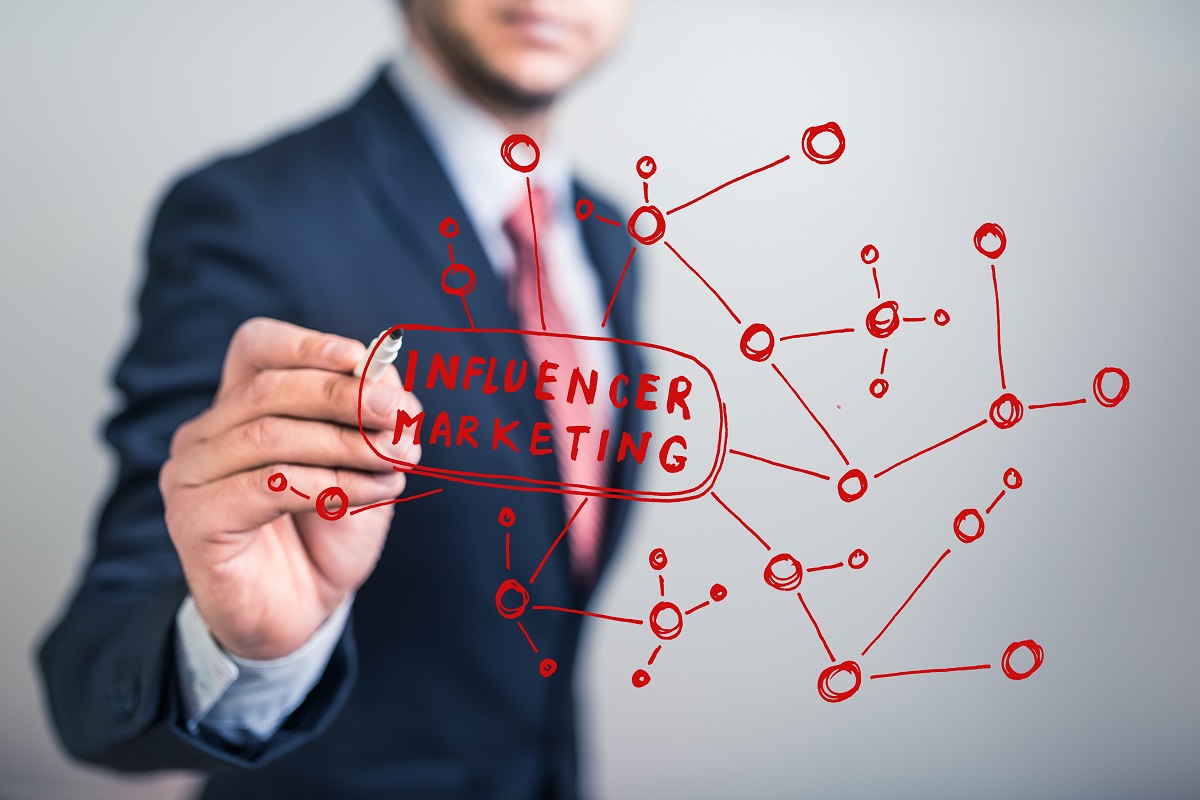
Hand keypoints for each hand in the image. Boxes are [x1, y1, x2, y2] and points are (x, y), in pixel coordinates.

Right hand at [160, 318, 420, 658]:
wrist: (302, 613)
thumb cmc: (328, 532)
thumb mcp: (364, 464)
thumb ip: (373, 416)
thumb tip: (383, 371)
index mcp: (239, 406)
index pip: (256, 346)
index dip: (307, 344)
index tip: (361, 358)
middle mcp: (203, 434)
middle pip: (270, 389)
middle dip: (346, 397)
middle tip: (401, 416)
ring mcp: (189, 477)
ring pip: (270, 436)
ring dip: (347, 445)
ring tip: (396, 463)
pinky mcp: (194, 522)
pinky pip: (267, 486)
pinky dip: (330, 485)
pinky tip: (369, 493)